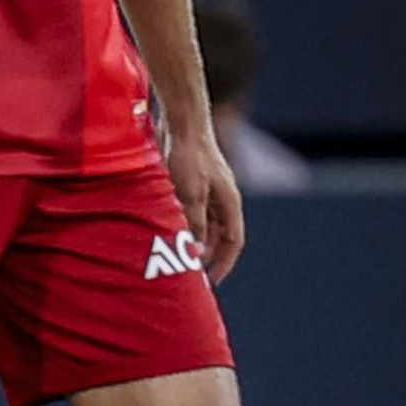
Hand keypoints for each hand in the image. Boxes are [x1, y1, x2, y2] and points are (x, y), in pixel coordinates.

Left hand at [165, 123, 244, 284]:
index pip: (234, 242)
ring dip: (197, 241)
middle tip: (195, 274)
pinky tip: (172, 233)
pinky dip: (186, 226)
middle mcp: (223, 200)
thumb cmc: (189, 157)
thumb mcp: (191, 194)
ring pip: (207, 225)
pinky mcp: (195, 184)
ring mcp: (210, 192)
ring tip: (181, 258)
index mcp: (230, 203)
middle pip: (220, 236)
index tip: (213, 280)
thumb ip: (195, 223)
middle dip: (210, 255)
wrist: (182, 125)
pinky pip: (195, 212)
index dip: (225, 263)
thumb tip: (196, 251)